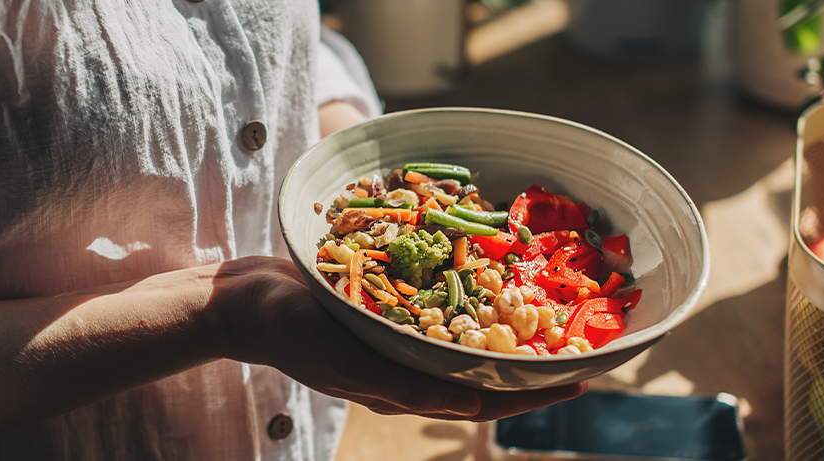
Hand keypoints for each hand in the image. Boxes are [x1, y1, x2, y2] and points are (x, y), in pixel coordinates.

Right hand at [208, 256, 586, 421]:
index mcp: (403, 387)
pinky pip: (433, 299)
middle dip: (530, 354)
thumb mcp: (346, 359)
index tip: (583, 376)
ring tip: (544, 296)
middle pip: (481, 365)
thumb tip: (476, 401)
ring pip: (461, 330)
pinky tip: (483, 262)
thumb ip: (408, 383)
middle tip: (577, 332)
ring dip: (502, 317)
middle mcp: (405, 362)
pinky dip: (463, 286)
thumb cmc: (288, 330)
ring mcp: (393, 332)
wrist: (240, 299)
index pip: (484, 400)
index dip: (535, 392)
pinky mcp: (380, 302)